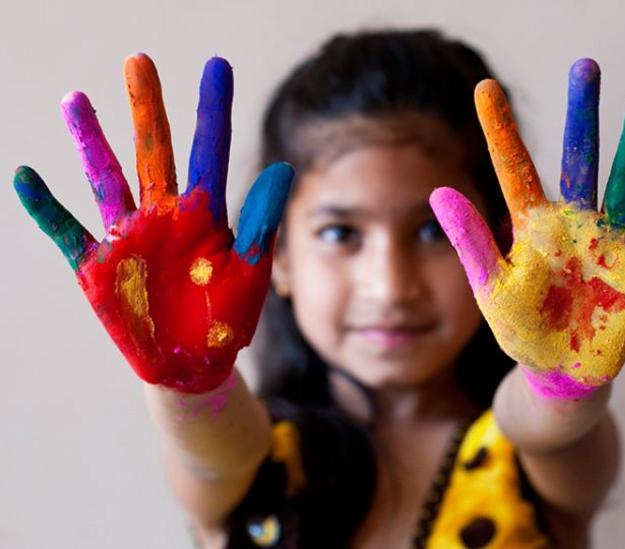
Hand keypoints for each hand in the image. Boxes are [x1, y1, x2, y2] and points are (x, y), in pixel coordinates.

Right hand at [13, 54, 292, 392]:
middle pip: (155, 151)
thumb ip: (261, 221)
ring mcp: (129, 237)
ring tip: (75, 98)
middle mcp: (164, 216)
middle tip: (139, 60)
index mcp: (206, 214)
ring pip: (106, 178)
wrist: (195, 365)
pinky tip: (26, 176)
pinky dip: (46, 207)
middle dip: (147, 107)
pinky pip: (68, 230)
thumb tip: (283, 167)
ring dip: (90, 141)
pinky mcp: (98, 266)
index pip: (211, 151)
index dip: (213, 110)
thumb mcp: (252, 270)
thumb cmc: (227, 317)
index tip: (217, 66)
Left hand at [430, 58, 624, 399]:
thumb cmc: (522, 331)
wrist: (563, 372)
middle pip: (580, 157)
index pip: (516, 168)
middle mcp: (575, 222)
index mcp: (534, 226)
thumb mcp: (493, 286)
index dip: (501, 130)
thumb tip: (439, 191)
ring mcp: (612, 239)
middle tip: (585, 67)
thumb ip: (472, 241)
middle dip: (582, 114)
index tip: (485, 88)